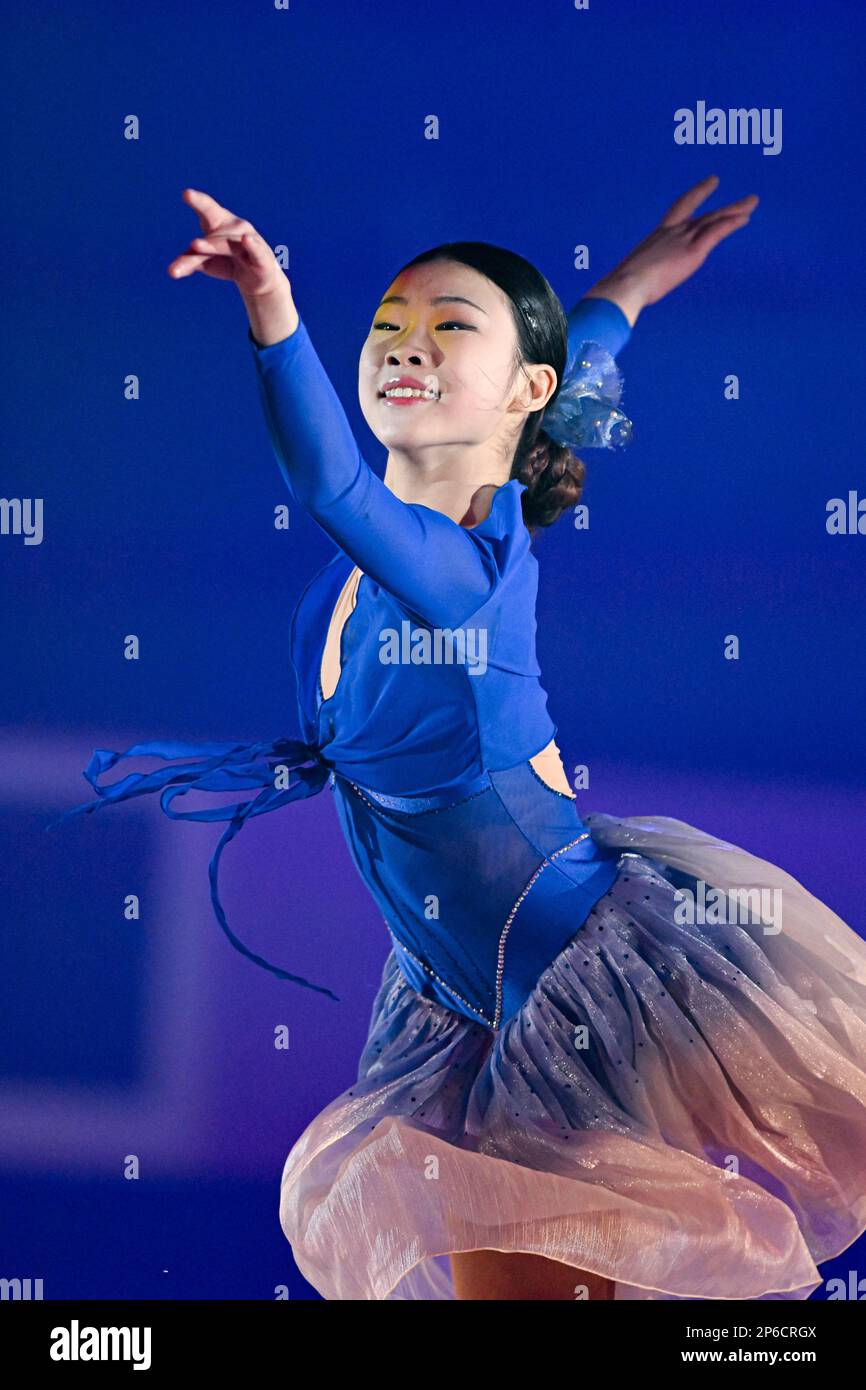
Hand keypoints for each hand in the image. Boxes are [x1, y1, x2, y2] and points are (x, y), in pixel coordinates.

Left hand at [168, 188, 286, 297]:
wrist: (257, 280)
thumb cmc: (227, 263)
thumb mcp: (206, 262)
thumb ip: (189, 262)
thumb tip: (171, 271)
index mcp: (219, 222)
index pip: (208, 209)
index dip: (198, 201)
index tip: (186, 194)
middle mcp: (235, 227)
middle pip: (214, 235)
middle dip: (205, 242)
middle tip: (192, 245)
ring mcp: (250, 240)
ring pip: (228, 246)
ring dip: (214, 247)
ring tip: (197, 247)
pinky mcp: (262, 257)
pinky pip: (256, 251)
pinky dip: (252, 246)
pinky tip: (247, 240)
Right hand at [585, 175, 758, 324]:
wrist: (625, 286)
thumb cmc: (621, 288)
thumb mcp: (630, 279)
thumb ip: (634, 280)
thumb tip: (622, 296)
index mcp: (657, 237)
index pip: (679, 210)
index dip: (695, 196)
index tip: (708, 185)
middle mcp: (672, 233)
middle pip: (703, 213)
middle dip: (722, 204)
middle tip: (737, 195)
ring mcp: (683, 240)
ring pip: (714, 219)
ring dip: (735, 210)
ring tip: (752, 202)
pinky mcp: (692, 252)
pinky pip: (717, 232)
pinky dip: (732, 224)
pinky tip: (746, 218)